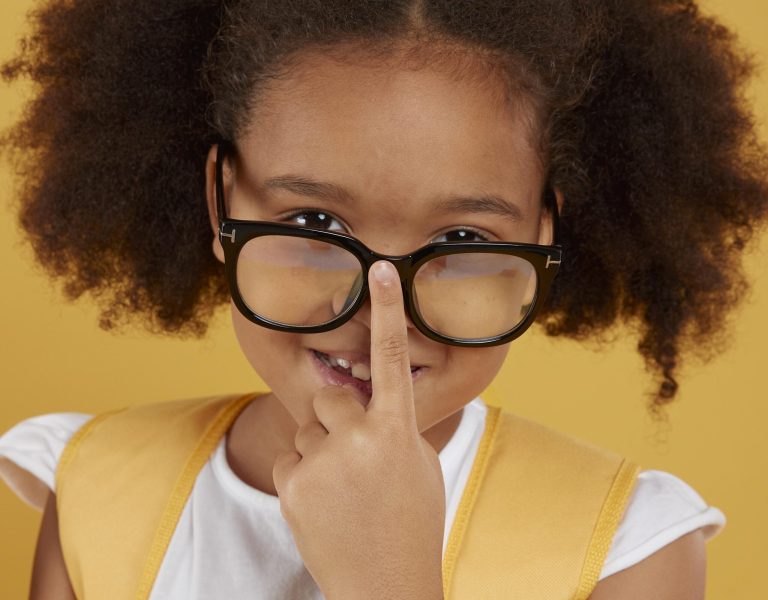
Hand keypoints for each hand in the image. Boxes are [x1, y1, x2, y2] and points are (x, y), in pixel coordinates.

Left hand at [272, 260, 445, 599]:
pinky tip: (323, 505)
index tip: (381, 269)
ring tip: (343, 491)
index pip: (394, 358)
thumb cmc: (410, 522)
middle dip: (339, 419)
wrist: (385, 586)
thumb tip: (370, 400)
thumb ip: (394, 426)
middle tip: (356, 459)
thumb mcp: (418, 467)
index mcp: (399, 430)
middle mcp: (360, 439)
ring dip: (321, 451)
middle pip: (332, 398)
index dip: (388, 310)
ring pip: (309, 430)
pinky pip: (290, 460)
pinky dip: (302, 478)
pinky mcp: (293, 486)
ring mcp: (324, 462)